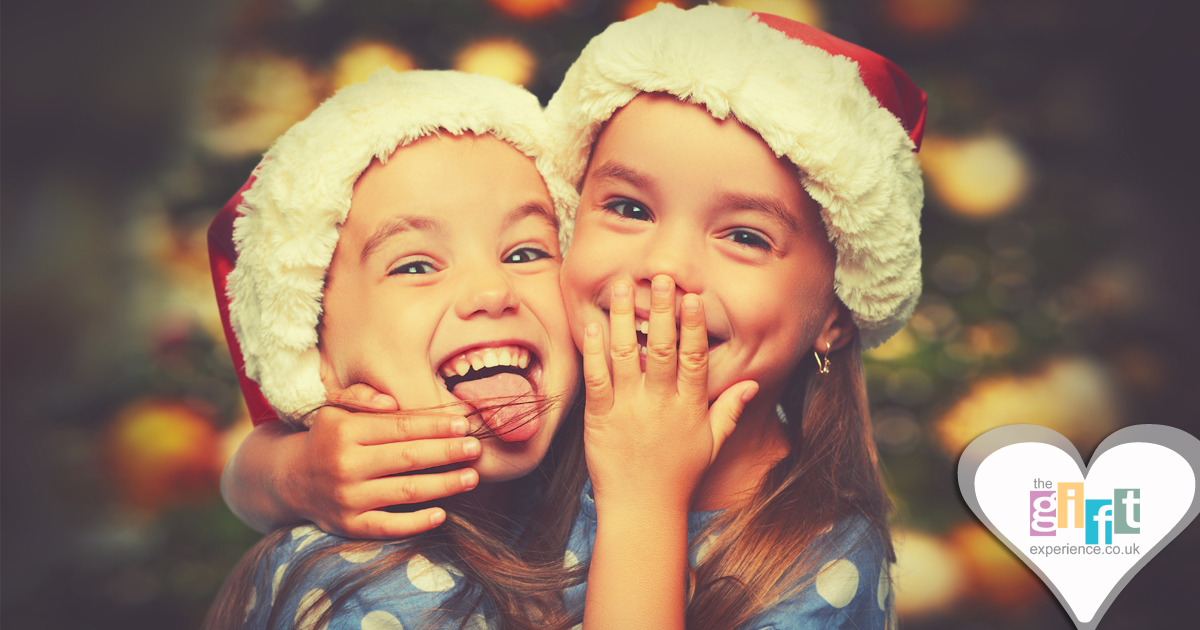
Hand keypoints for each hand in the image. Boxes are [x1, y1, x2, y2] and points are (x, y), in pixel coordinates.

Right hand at [281, 398, 482, 538]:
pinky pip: (389, 526)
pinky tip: (442, 514)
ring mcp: (347, 498)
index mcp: (344, 431)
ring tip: (471, 477)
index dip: (435, 426)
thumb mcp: (335, 408)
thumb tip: (392, 401)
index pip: (400, 427)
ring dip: (444, 485)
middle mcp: (345, 465)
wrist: (290, 479)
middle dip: (447, 452)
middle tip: (476, 448)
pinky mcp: (349, 525)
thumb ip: (362, 396)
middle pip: (408, 458)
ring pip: (406, 491)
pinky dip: (417, 523)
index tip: (463, 424)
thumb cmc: (326, 438)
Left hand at [581, 275, 757, 512]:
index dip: (694, 326)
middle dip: (662, 311)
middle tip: (661, 278)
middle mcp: (660, 403)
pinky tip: (593, 325)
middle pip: (661, 349)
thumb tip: (752, 384)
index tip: (693, 298)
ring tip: (622, 286)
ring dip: (623, 318)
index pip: (694, 358)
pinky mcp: (601, 419)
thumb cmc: (678, 477)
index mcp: (689, 407)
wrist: (642, 509)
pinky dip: (594, 352)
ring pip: (626, 355)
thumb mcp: (711, 443)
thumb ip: (730, 410)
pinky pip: (597, 379)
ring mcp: (629, 409)